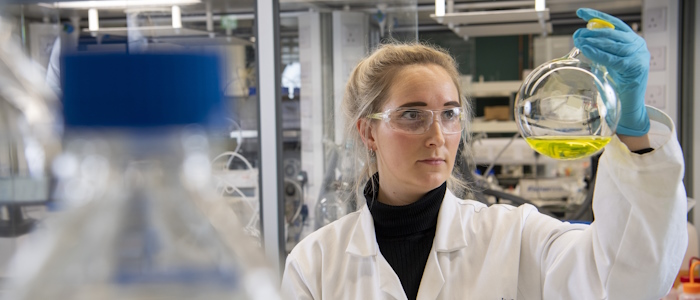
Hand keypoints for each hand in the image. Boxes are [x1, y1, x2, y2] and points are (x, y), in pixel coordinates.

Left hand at [573, 8, 649, 135]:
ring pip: (613, 44)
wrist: (629, 104)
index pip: (614, 24)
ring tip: (579, 40)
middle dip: (592, 31)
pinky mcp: (636, 68)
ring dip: (593, 41)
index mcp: (632, 40)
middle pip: (613, 33)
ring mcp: (639, 56)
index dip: (597, 17)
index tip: (580, 12)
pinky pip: (613, 58)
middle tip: (576, 34)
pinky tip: (587, 50)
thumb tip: (580, 40)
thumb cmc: (617, 83)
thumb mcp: (608, 62)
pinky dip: (598, 54)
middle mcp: (638, 45)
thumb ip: (600, 50)